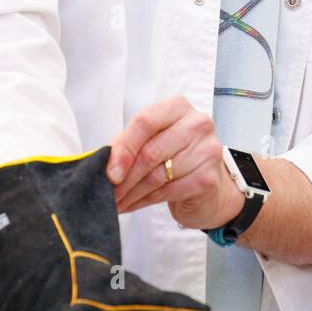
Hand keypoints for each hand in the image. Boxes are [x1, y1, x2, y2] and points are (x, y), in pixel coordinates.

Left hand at [105, 96, 243, 231]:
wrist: (209, 187)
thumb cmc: (175, 157)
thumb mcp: (151, 141)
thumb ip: (128, 144)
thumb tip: (102, 161)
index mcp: (177, 107)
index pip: (145, 121)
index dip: (123, 148)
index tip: (108, 171)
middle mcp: (197, 124)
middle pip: (150, 151)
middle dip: (124, 177)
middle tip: (106, 191)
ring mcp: (206, 150)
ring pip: (157, 175)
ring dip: (131, 192)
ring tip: (116, 200)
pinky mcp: (208, 178)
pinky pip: (168, 191)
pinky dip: (144, 201)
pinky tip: (133, 204)